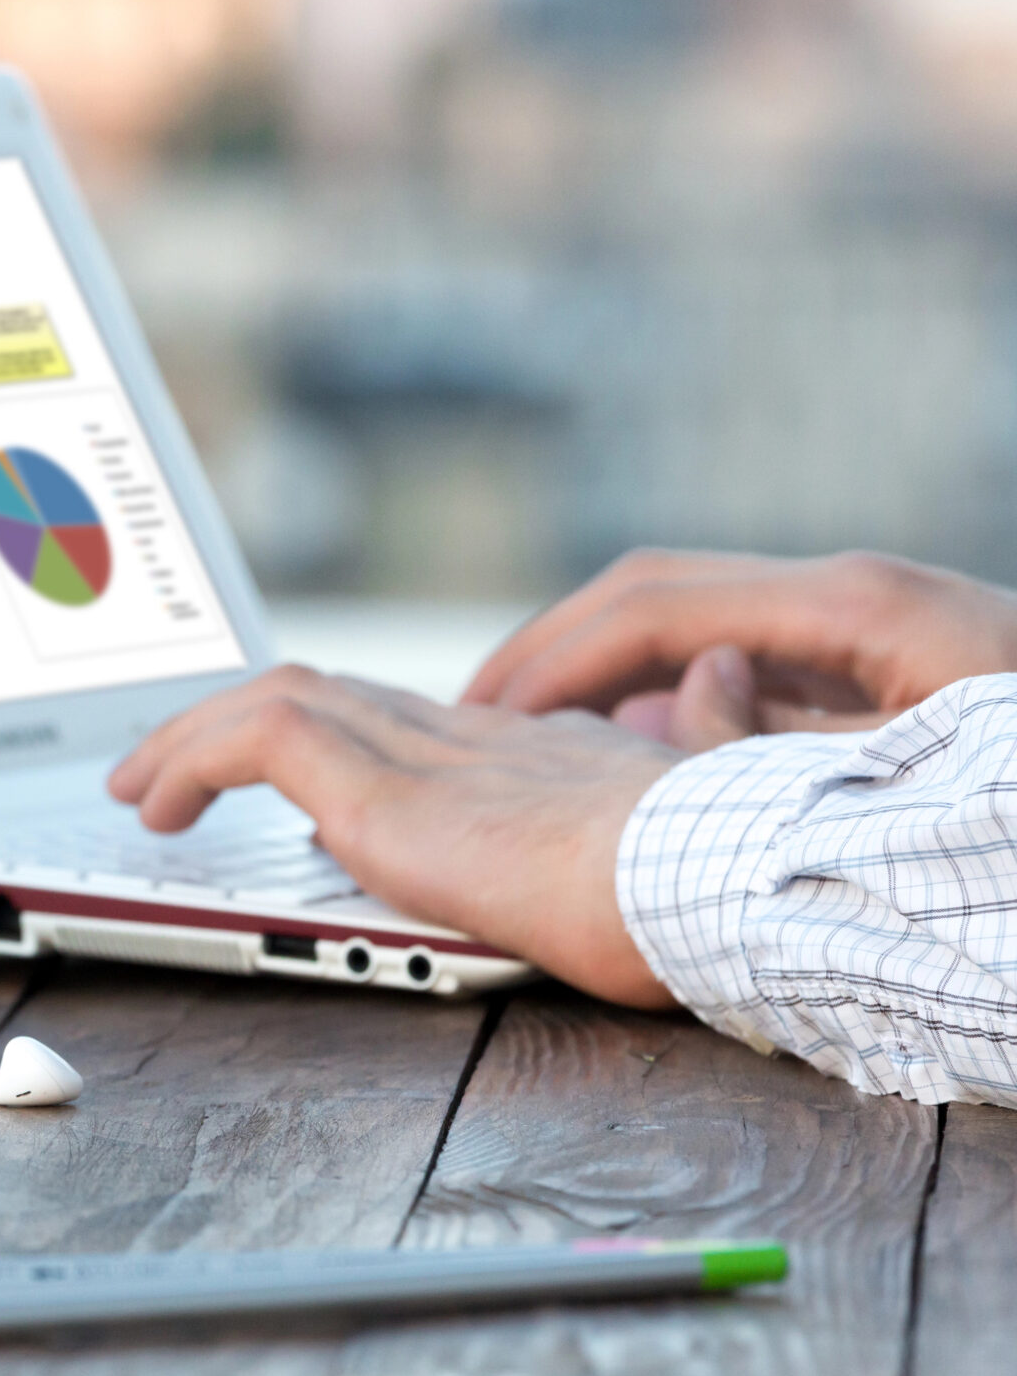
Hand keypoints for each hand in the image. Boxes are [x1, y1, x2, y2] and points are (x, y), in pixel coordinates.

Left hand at [108, 666, 681, 1006]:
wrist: (716, 880)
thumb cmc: (716, 884)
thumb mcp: (681, 831)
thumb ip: (650, 796)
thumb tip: (671, 746)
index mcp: (535, 753)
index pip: (413, 717)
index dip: (348, 726)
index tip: (306, 765)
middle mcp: (471, 736)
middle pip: (332, 695)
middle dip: (242, 721)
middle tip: (176, 766)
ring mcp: (425, 752)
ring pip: (278, 698)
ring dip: (193, 734)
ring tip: (143, 785)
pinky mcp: (384, 786)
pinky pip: (259, 736)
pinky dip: (195, 755)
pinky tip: (159, 798)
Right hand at [463, 551, 1016, 744]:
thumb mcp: (908, 781)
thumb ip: (769, 746)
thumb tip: (666, 712)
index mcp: (852, 605)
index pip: (650, 604)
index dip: (549, 661)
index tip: (478, 724)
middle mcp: (851, 595)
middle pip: (654, 594)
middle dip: (550, 655)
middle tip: (468, 726)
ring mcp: (867, 624)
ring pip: (692, 626)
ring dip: (600, 676)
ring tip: (524, 743)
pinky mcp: (884, 665)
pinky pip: (743, 664)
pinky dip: (667, 698)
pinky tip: (636, 754)